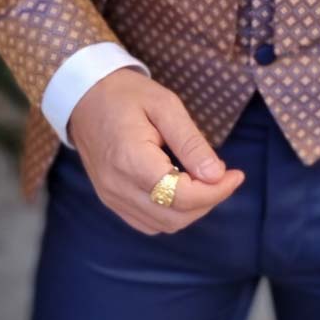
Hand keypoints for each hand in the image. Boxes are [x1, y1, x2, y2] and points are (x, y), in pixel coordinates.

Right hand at [67, 69, 244, 233]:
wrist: (83, 95)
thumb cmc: (126, 94)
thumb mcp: (166, 106)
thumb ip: (191, 143)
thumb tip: (216, 175)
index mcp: (131, 160)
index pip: (182, 196)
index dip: (216, 191)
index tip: (236, 174)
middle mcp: (118, 187)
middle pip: (175, 217)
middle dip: (208, 200)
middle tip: (223, 176)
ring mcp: (111, 197)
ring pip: (163, 225)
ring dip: (192, 209)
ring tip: (204, 181)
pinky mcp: (110, 199)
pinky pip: (147, 222)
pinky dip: (171, 213)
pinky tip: (181, 189)